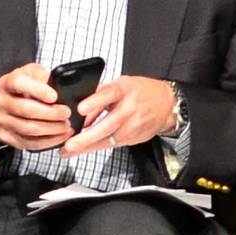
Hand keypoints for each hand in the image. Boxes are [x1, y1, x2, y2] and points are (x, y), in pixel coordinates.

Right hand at [0, 63, 72, 151]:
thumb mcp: (31, 73)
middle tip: (66, 113)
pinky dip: (48, 141)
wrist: (3, 104)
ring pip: (28, 129)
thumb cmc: (22, 87)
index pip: (19, 84)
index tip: (54, 96)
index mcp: (6, 83)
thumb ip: (42, 75)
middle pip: (25, 110)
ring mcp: (1, 121)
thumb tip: (57, 84)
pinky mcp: (6, 137)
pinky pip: (28, 143)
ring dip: (51, 129)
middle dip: (50, 113)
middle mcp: (1, 102)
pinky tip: (60, 136)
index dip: (38, 90)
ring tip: (65, 125)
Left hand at [60, 76, 178, 157]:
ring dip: (87, 146)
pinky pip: (111, 144)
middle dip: (86, 137)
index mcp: (125, 89)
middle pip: (107, 124)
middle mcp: (129, 108)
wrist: (166, 104)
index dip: (95, 102)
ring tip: (69, 150)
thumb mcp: (122, 84)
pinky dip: (96, 146)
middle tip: (69, 143)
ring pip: (108, 139)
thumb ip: (101, 94)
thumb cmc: (141, 91)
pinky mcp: (133, 138)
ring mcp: (132, 126)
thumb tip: (81, 109)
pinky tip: (83, 149)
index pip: (109, 94)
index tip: (80, 109)